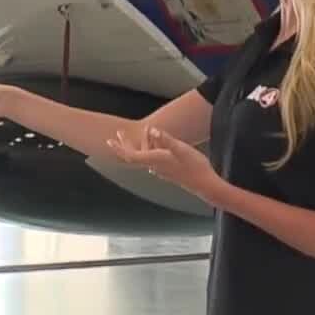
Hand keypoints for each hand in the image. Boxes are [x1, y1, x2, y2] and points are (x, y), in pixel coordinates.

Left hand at [106, 125, 221, 200]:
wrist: (205, 184)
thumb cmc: (194, 166)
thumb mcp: (181, 149)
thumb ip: (165, 139)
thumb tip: (151, 130)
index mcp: (155, 160)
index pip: (130, 155)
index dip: (119, 148)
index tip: (109, 141)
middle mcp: (154, 166)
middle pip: (134, 156)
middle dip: (125, 144)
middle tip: (119, 134)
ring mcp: (161, 170)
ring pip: (144, 157)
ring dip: (140, 144)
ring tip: (143, 132)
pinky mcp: (167, 171)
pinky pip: (153, 159)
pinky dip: (149, 150)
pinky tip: (154, 146)